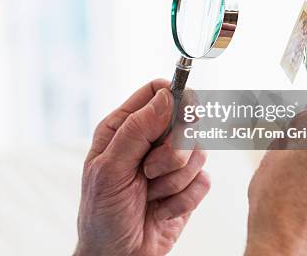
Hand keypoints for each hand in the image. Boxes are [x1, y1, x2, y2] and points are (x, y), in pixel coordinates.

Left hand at [75, 79, 209, 255]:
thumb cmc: (103, 214)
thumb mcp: (110, 169)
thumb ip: (136, 130)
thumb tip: (166, 96)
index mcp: (124, 127)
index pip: (157, 92)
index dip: (174, 100)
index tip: (179, 117)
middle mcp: (149, 140)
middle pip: (186, 118)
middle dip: (172, 150)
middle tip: (150, 169)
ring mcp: (171, 163)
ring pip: (198, 151)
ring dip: (173, 180)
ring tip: (150, 193)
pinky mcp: (187, 186)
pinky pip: (203, 180)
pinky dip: (182, 200)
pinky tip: (161, 209)